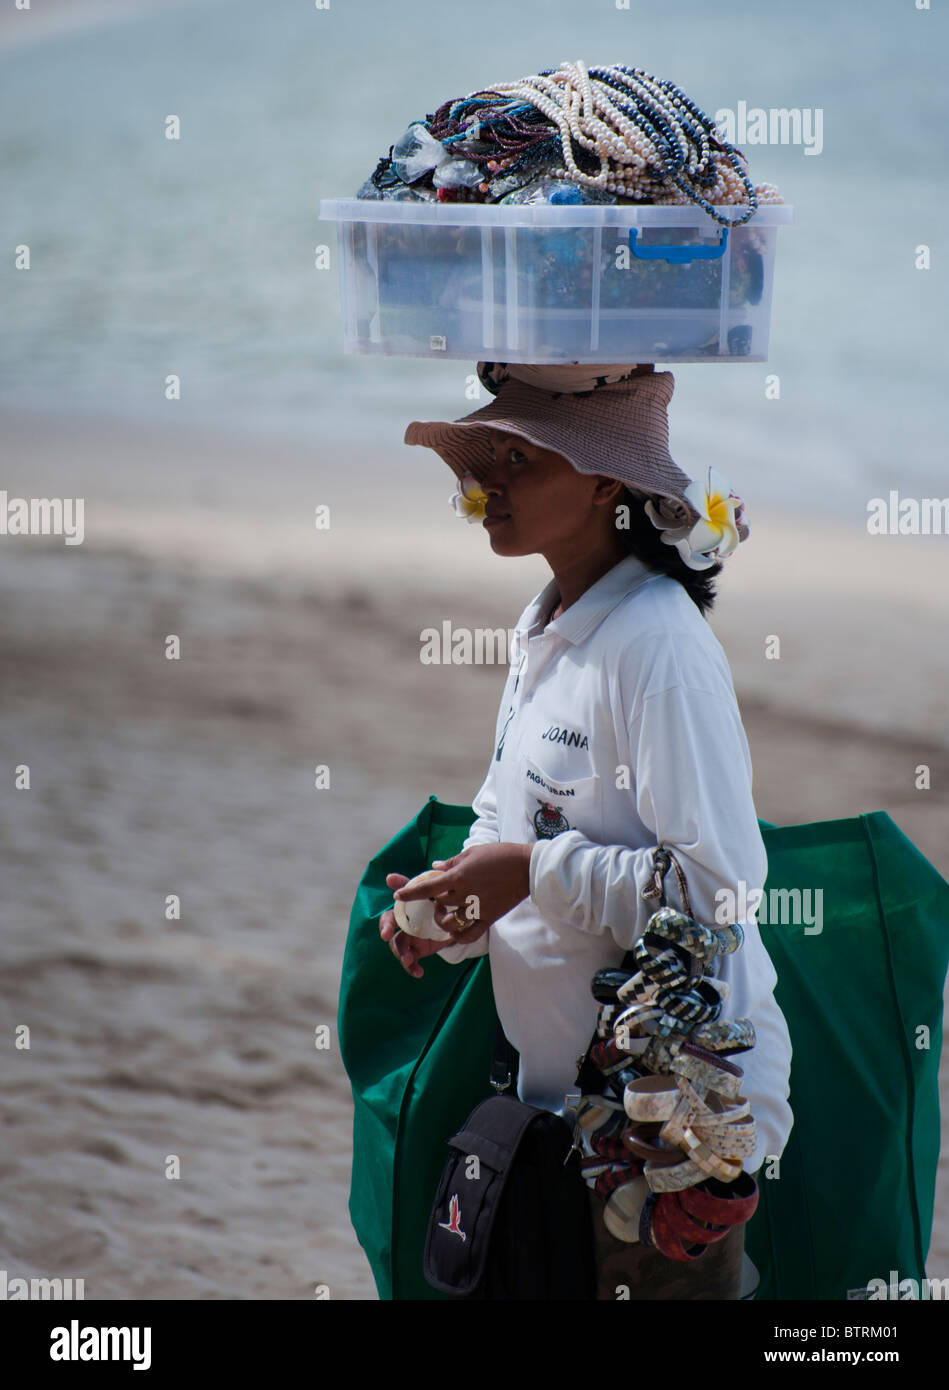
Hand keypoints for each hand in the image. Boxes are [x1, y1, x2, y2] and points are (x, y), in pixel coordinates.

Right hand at [379, 873, 461, 978]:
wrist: (454, 914)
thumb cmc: (437, 899)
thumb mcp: (427, 891)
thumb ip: (410, 886)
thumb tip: (388, 877)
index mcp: (403, 912)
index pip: (388, 918)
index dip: (385, 926)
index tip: (386, 934)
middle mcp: (403, 926)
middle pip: (391, 937)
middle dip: (390, 942)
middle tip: (394, 950)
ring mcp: (409, 939)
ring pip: (400, 950)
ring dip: (402, 956)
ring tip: (409, 960)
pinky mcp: (418, 950)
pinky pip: (412, 962)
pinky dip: (413, 968)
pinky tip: (419, 973)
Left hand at [393, 841, 532, 937]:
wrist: (526, 868)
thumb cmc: (499, 855)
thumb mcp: (472, 853)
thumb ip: (451, 863)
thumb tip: (434, 868)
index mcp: (458, 876)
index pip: (426, 888)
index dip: (410, 893)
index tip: (398, 896)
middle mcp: (464, 894)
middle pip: (438, 904)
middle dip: (432, 904)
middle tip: (432, 901)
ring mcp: (477, 908)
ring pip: (449, 922)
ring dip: (442, 920)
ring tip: (444, 914)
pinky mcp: (488, 918)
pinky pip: (468, 934)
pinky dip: (458, 935)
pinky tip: (455, 931)